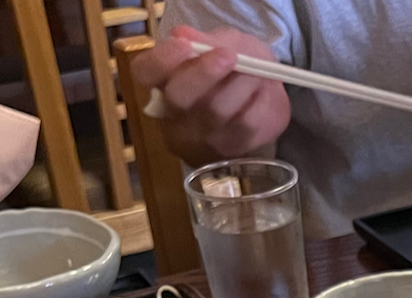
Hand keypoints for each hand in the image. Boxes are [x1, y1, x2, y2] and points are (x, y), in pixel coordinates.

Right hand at [131, 26, 290, 165]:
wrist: (265, 96)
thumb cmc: (233, 67)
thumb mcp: (222, 42)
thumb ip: (206, 39)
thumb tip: (184, 35)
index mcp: (163, 79)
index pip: (146, 71)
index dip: (162, 59)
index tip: (184, 45)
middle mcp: (175, 112)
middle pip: (178, 97)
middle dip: (204, 74)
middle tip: (229, 55)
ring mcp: (201, 136)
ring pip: (217, 110)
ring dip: (242, 83)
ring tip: (256, 71)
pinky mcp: (231, 149)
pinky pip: (246, 123)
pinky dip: (260, 101)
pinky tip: (262, 92)